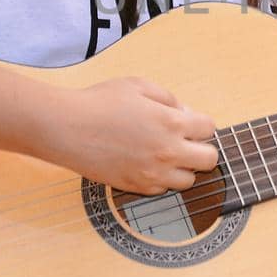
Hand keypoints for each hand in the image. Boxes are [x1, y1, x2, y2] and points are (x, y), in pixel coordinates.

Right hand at [43, 77, 218, 193]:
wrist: (66, 129)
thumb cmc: (99, 102)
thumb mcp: (139, 85)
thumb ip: (169, 99)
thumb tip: (185, 114)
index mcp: (171, 122)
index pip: (209, 128)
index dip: (201, 123)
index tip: (189, 122)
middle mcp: (168, 152)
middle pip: (209, 160)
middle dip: (202, 148)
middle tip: (185, 141)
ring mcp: (152, 174)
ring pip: (189, 181)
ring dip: (183, 167)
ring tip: (164, 154)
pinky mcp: (136, 187)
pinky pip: (162, 190)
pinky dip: (161, 179)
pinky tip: (146, 164)